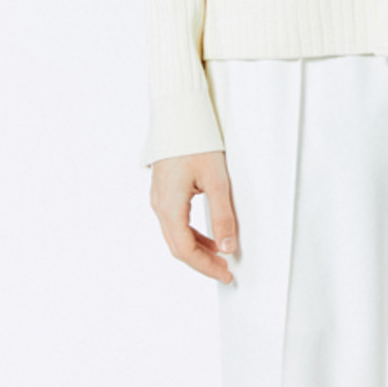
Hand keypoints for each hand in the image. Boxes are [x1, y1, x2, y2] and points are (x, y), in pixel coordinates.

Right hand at [149, 151, 237, 283]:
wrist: (178, 112)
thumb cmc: (196, 141)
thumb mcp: (216, 179)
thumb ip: (222, 215)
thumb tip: (228, 247)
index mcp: (169, 206)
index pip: (185, 250)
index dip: (206, 267)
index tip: (226, 274)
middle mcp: (159, 205)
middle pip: (178, 246)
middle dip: (202, 262)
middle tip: (225, 270)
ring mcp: (159, 198)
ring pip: (175, 235)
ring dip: (197, 248)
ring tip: (220, 254)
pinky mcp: (164, 190)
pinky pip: (175, 221)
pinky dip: (191, 233)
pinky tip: (208, 234)